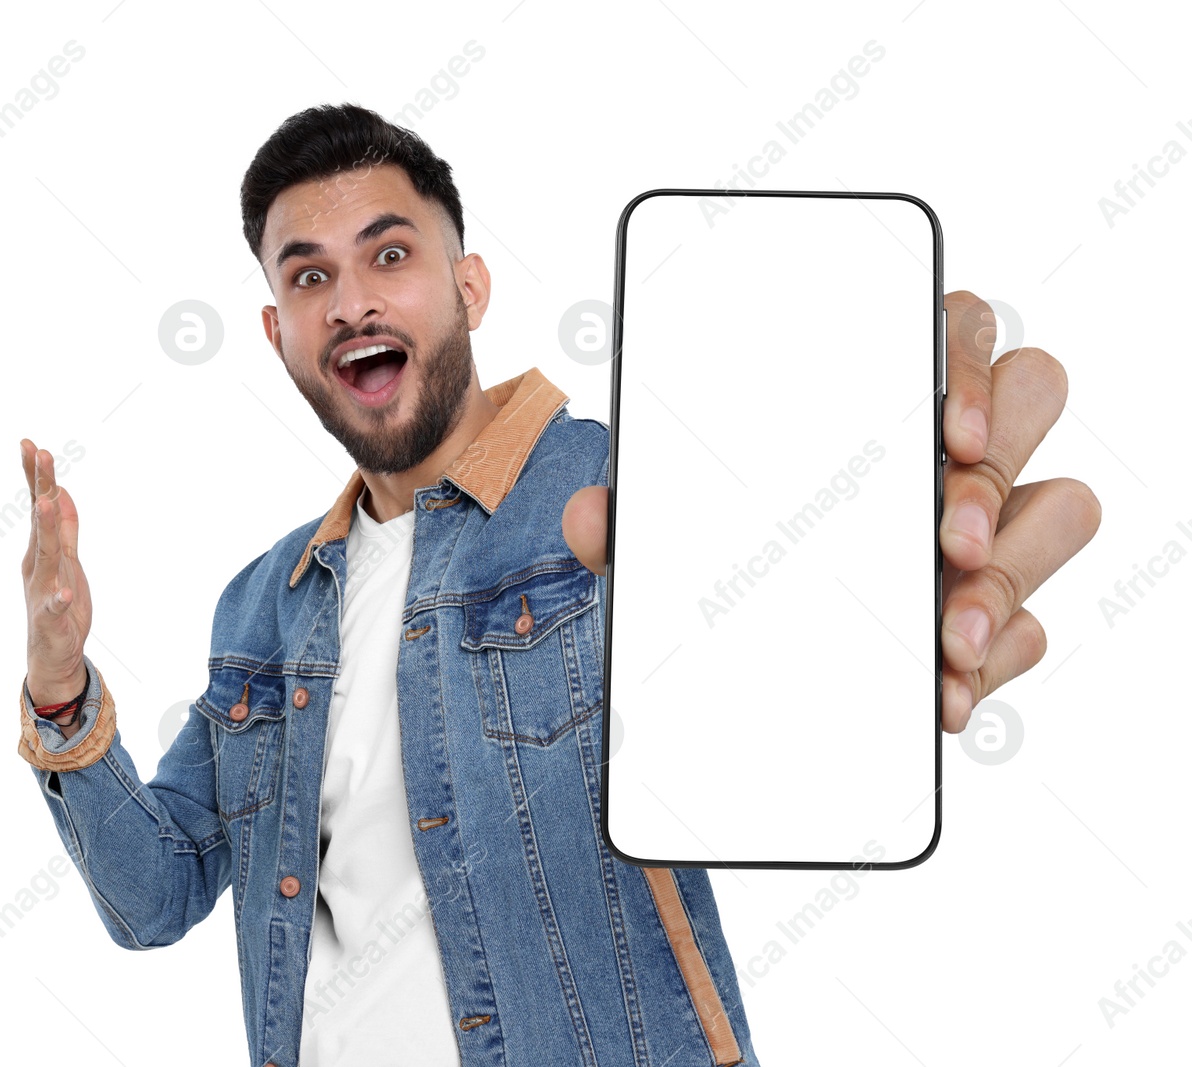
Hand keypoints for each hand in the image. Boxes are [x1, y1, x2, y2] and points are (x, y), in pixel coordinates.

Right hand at [21, 439, 92, 707]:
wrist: (54, 653)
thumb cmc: (60, 603)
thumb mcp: (67, 560)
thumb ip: (66, 527)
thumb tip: (62, 492)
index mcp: (41, 549)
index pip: (39, 505)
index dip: (36, 476)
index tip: (30, 443)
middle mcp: (38, 564)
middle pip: (41, 519)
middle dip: (41, 486)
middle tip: (41, 453)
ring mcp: (43, 589)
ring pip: (47, 554)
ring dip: (46, 528)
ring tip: (46, 503)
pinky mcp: (52, 617)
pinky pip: (55, 607)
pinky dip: (59, 600)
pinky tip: (64, 595)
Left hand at [561, 289, 1102, 733]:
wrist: (755, 635)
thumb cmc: (731, 534)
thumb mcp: (679, 522)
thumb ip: (638, 514)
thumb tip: (587, 518)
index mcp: (881, 384)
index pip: (956, 326)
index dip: (968, 366)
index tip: (947, 432)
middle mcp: (953, 436)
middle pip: (1034, 399)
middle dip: (996, 471)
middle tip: (946, 541)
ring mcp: (991, 517)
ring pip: (1060, 509)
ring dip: (1011, 575)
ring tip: (943, 639)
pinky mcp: (997, 605)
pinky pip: (1032, 622)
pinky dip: (994, 659)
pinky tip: (943, 696)